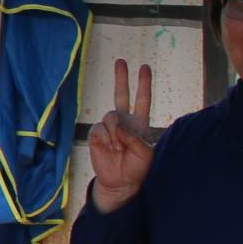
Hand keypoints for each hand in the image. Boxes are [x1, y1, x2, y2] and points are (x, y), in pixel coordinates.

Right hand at [85, 59, 157, 213]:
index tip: (145, 67)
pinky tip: (109, 148)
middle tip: (121, 61)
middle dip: (121, 77)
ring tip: (119, 147)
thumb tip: (119, 127)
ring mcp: (109, 127)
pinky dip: (107, 138)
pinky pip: (100, 128)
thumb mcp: (146, 153)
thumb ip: (135, 137)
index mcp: (139, 123)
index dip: (144, 84)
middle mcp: (123, 121)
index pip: (142, 100)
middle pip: (121, 94)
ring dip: (117, 132)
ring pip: (111, 116)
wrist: (120, 182)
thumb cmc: (137, 167)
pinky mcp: (96, 134)